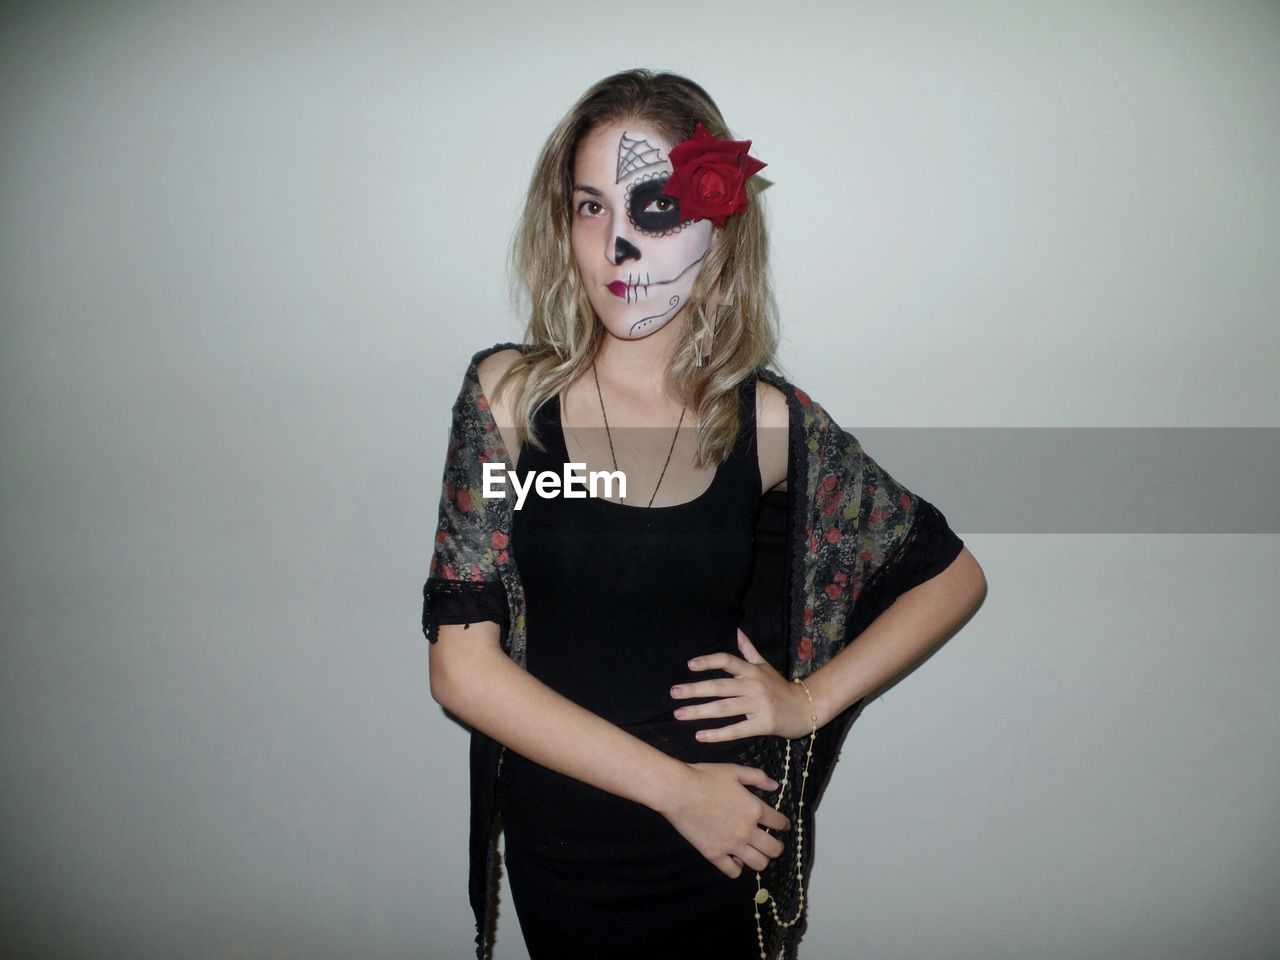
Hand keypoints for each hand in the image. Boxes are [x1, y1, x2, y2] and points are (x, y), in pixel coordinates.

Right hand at [658, 762, 789, 877]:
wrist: (678, 791)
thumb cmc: (706, 777)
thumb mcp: (735, 770)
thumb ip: (758, 777)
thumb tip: (776, 786)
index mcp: (755, 810)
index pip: (779, 823)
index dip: (784, 824)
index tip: (781, 825)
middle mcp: (747, 831)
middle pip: (774, 850)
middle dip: (777, 847)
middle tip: (771, 843)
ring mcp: (731, 846)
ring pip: (758, 864)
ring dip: (761, 859)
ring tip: (755, 853)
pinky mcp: (714, 855)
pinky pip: (733, 871)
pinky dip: (737, 867)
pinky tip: (734, 858)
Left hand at [671, 629, 815, 741]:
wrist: (805, 709)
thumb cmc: (780, 687)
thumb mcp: (764, 666)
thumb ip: (748, 650)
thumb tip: (736, 629)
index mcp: (751, 671)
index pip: (727, 661)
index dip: (709, 661)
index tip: (690, 665)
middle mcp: (753, 685)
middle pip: (719, 686)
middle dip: (694, 690)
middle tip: (673, 693)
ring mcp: (758, 705)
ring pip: (724, 708)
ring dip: (699, 712)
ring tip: (679, 715)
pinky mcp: (763, 724)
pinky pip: (736, 729)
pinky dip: (717, 734)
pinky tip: (700, 736)